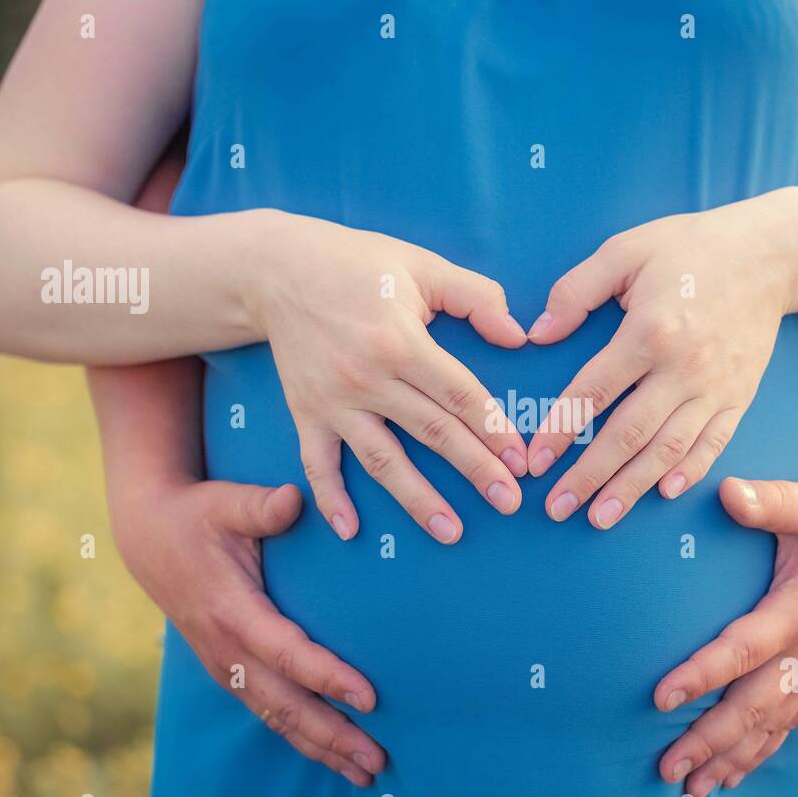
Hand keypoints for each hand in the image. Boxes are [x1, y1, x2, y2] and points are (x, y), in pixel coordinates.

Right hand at [111, 477, 385, 785]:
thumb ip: (261, 506)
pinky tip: (332, 754)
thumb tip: (293, 499)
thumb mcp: (225, 503)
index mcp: (231, 610)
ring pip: (275, 717)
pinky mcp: (227, 669)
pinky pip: (266, 711)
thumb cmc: (197, 515)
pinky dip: (300, 736)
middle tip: (378, 760)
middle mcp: (226, 647)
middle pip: (284, 704)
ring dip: (320, 747)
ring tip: (366, 773)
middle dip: (333, 735)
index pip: (286, 653)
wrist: (148, 535)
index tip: (369, 697)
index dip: (327, 677)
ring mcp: (224, 664)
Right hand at [248, 212, 530, 542]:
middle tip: (509, 502)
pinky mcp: (305, 412)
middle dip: (475, 470)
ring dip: (418, 499)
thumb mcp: (421, 266)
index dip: (493, 428)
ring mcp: (333, 401)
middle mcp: (366, 377)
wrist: (276, 268)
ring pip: (382, 459)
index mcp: (400, 341)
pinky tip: (351, 530)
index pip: (458, 395)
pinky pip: (317, 463)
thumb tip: (519, 335)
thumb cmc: (358, 264)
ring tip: (452, 532)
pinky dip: (331, 498)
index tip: (520, 459)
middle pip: (431, 433)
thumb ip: (476, 296)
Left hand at [525, 202, 792, 527]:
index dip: (561, 430)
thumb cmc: (690, 248)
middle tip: (558, 508)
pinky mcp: (740, 396)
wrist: (771, 255)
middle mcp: (683, 368)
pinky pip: (713, 443)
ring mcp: (716, 387)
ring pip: (668, 449)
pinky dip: (689, 472)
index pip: (594, 392)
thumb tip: (538, 334)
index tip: (536, 461)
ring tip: (600, 517)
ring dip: (632, 488)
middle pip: (628, 434)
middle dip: (590, 476)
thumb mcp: (625, 250)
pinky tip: (663, 493)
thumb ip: (575, 290)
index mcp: (649, 331)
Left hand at [653, 475, 797, 796]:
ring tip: (692, 790)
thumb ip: (767, 501)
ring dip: (732, 759)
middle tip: (667, 769)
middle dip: (710, 741)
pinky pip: (791, 724)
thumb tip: (725, 490)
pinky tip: (734, 775)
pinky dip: (762, 752)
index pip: (743, 649)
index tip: (662, 698)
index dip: (702, 674)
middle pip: (754, 707)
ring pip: (773, 726)